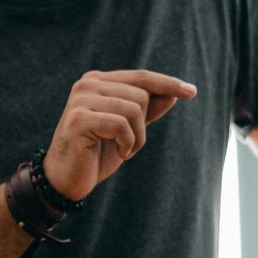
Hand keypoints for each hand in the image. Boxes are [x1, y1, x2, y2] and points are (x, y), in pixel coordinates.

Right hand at [43, 69, 197, 200]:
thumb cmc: (95, 154)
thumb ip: (146, 112)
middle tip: (128, 145)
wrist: (65, 179)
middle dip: (144, 125)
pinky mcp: (79, 119)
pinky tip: (118, 153)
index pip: (141, 77)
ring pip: (134, 109)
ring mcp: (82, 99)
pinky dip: (127, 143)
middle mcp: (88, 84)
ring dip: (137, 138)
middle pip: (142, 94)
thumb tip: (172, 96)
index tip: (192, 92)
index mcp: (99, 82)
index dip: (167, 84)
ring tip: (122, 150)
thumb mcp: (127, 131)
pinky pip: (122, 125)